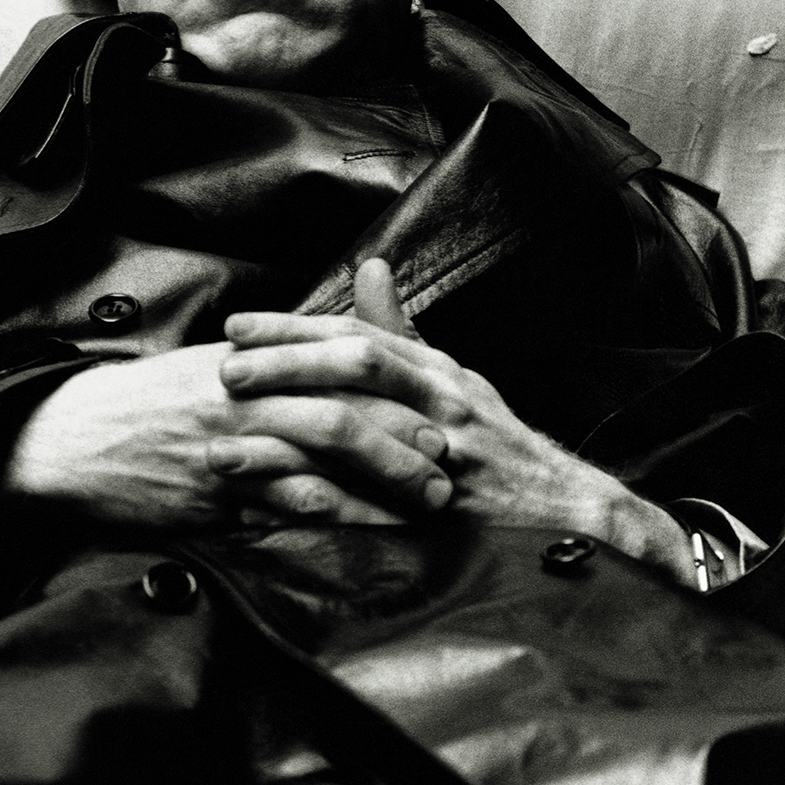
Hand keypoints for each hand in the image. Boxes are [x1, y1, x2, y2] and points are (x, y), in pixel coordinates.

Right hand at [2, 338, 454, 530]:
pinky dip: (330, 519)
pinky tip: (367, 529)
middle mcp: (242, 400)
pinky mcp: (213, 499)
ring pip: (319, 464)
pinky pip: (281, 510)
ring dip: (379, 485)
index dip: (392, 387)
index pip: (335, 366)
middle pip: (340, 413)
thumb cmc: (147, 404)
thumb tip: (334, 353)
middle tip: (444, 461)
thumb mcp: (211, 366)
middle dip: (400, 440)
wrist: (73, 439)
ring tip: (423, 502)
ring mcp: (228, 451)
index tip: (435, 406)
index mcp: (247, 360)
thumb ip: (274, 360)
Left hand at [220, 259, 697, 584]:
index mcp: (437, 374)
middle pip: (356, 368)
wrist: (560, 517)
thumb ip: (401, 331)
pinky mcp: (434, 516)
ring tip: (226, 441)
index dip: (294, 329)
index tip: (236, 328)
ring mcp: (439, 459)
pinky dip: (314, 505)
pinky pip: (365, 507)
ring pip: (359, 431)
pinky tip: (264, 508)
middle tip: (224, 369)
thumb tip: (371, 267)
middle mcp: (440, 407)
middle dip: (286, 365)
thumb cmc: (497, 446)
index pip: (358, 335)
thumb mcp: (454, 380)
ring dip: (287, 435)